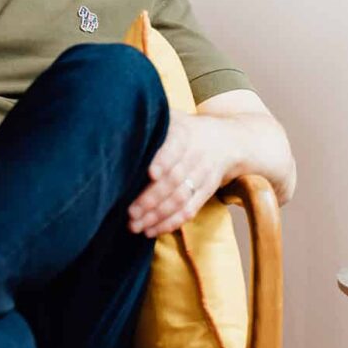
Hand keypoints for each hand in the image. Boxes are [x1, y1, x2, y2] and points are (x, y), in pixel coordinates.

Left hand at [127, 110, 231, 237]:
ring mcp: (202, 175)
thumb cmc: (186, 128)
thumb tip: (119, 121)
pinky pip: (189, 210)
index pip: (175, 147)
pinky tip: (152, 230)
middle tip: (129, 212)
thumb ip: (152, 119)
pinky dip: (171, 222)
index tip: (150, 173)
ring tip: (135, 226)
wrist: (228, 140)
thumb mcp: (174, 117)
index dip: (164, 160)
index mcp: (185, 133)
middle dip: (151, 198)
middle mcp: (196, 155)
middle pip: (174, 179)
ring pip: (180, 198)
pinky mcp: (206, 191)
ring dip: (157, 216)